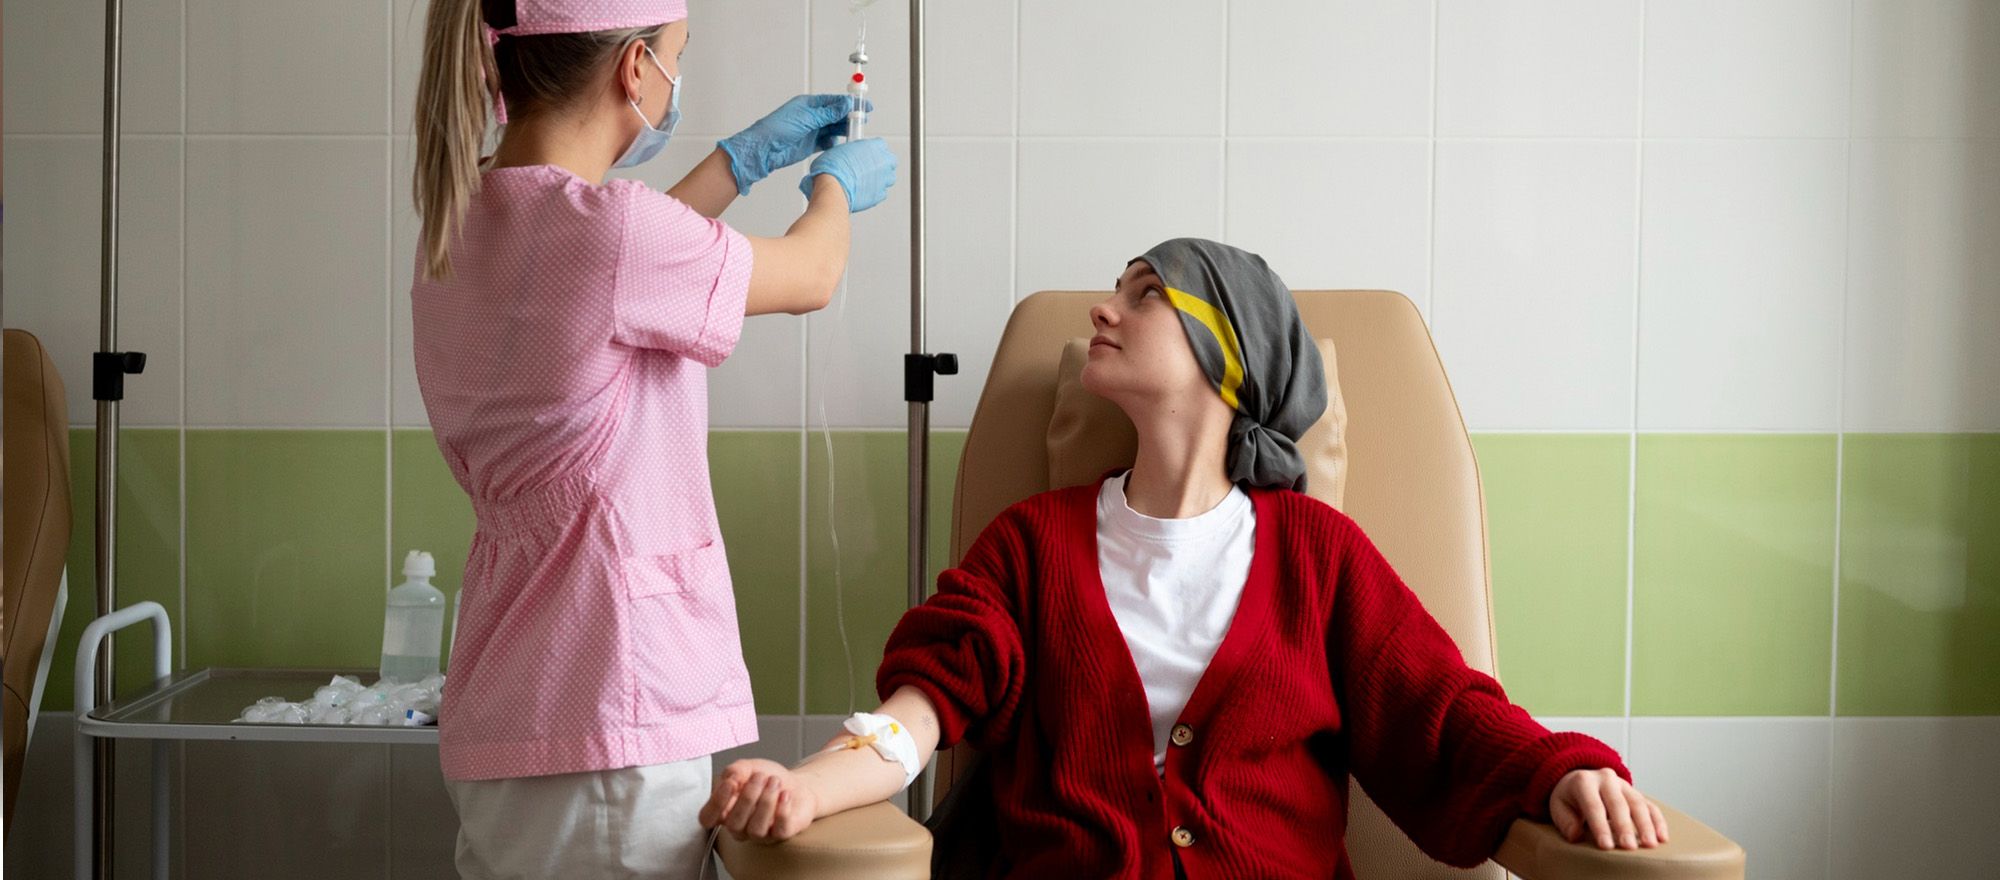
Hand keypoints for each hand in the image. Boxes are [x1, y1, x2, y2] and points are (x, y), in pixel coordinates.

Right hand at [699, 759, 819, 842]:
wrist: (796, 783)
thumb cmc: (767, 778)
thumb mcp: (747, 767)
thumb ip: (734, 771)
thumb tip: (730, 779)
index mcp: (725, 810)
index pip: (708, 818)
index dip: (716, 803)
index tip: (730, 783)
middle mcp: (740, 826)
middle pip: (734, 823)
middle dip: (748, 797)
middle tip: (760, 777)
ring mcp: (760, 834)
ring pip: (756, 829)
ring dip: (766, 802)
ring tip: (774, 781)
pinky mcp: (781, 835)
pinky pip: (779, 831)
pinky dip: (782, 810)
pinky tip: (785, 794)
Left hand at [718, 94, 865, 194]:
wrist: (764, 150)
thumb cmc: (778, 129)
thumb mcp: (807, 118)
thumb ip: (828, 113)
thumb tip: (846, 104)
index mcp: (809, 105)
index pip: (833, 101)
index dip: (849, 103)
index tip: (863, 105)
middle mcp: (811, 116)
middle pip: (835, 115)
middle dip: (849, 117)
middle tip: (863, 119)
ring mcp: (811, 130)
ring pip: (833, 129)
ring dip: (843, 130)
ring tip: (855, 132)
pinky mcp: (810, 144)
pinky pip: (827, 142)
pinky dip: (835, 143)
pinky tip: (841, 144)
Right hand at [799, 138, 897, 212]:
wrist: (833, 189)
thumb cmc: (832, 170)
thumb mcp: (839, 150)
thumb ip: (852, 151)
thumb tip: (851, 155)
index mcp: (873, 146)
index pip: (881, 144)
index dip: (872, 150)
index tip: (866, 154)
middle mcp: (882, 161)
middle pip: (890, 160)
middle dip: (881, 163)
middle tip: (868, 167)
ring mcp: (883, 179)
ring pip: (889, 177)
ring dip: (880, 178)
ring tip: (866, 180)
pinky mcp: (880, 194)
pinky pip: (882, 192)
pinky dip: (875, 192)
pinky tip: (863, 190)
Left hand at [1550, 768, 1669, 850]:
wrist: (1578, 779)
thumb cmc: (1569, 798)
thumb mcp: (1558, 806)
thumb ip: (1565, 821)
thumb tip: (1576, 835)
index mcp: (1583, 781)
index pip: (1593, 806)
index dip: (1600, 827)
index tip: (1606, 846)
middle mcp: (1606, 779)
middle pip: (1618, 803)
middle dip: (1624, 827)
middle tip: (1629, 847)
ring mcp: (1623, 785)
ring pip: (1638, 803)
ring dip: (1646, 825)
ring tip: (1650, 844)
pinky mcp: (1636, 793)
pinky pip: (1650, 806)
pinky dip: (1658, 821)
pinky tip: (1662, 837)